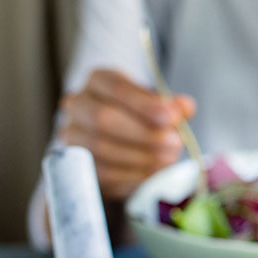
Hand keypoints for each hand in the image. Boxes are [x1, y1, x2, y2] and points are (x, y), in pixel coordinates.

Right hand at [59, 69, 194, 201]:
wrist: (122, 142)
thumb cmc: (142, 117)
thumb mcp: (158, 105)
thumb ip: (172, 106)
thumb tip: (185, 107)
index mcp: (99, 81)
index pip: (117, 88)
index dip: (145, 104)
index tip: (172, 117)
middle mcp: (78, 105)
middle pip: (103, 118)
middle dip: (144, 134)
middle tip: (174, 144)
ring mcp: (73, 135)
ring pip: (101, 148)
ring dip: (141, 157)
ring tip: (168, 160)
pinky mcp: (79, 165)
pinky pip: (103, 173)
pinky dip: (133, 176)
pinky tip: (154, 175)